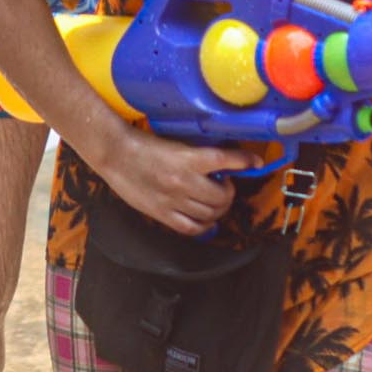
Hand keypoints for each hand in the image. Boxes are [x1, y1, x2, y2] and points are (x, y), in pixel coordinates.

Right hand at [93, 127, 246, 235]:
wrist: (115, 154)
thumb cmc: (144, 145)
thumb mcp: (177, 143)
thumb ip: (198, 155)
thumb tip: (222, 163)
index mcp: (189, 158)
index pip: (227, 160)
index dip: (245, 161)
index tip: (255, 162)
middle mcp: (184, 181)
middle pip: (222, 196)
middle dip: (229, 192)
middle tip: (225, 185)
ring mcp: (173, 200)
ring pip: (211, 213)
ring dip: (219, 208)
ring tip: (215, 201)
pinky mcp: (162, 213)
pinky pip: (191, 227)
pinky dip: (204, 225)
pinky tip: (205, 219)